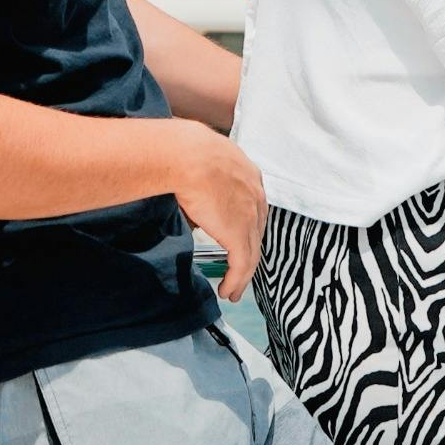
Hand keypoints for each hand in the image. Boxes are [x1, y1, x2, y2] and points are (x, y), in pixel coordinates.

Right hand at [174, 127, 268, 301]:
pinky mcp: (239, 235)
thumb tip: (196, 200)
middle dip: (248, 255)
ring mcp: (250, 217)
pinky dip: (236, 281)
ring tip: (234, 290)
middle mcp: (256, 197)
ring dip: (242, 276)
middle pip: (256, 234)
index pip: (255, 209)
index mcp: (250, 176)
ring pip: (251, 254)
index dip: (248, 230)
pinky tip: (228, 290)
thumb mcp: (207, 163)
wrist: (188, 157)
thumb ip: (210, 182)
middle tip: (240, 272)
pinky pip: (242, 265)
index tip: (241, 243)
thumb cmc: (188, 153)